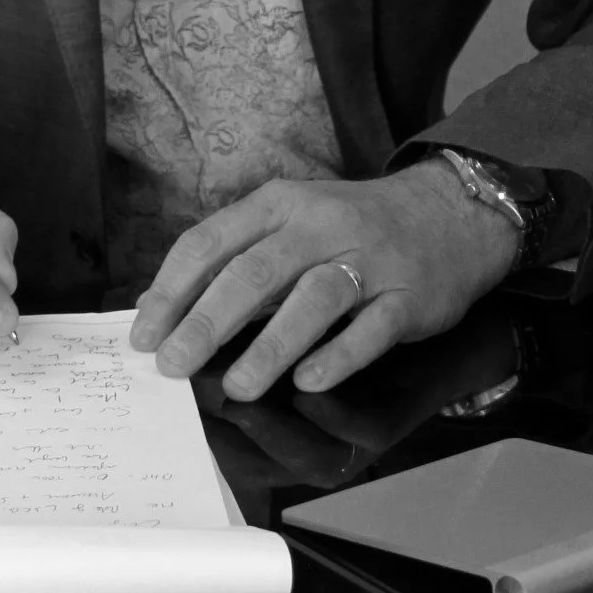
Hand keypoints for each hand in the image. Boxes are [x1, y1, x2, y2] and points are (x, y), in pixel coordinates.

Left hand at [130, 162, 517, 402]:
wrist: (449, 213)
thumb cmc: (351, 227)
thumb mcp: (288, 225)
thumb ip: (229, 260)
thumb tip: (156, 307)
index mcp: (280, 205)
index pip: (212, 241)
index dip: (173, 289)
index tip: (144, 335)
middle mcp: (320, 224)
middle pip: (255, 271)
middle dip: (207, 321)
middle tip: (174, 366)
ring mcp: (368, 258)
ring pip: (312, 298)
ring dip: (271, 345)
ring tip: (238, 387)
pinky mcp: (407, 294)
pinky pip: (370, 328)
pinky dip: (338, 355)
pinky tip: (310, 382)